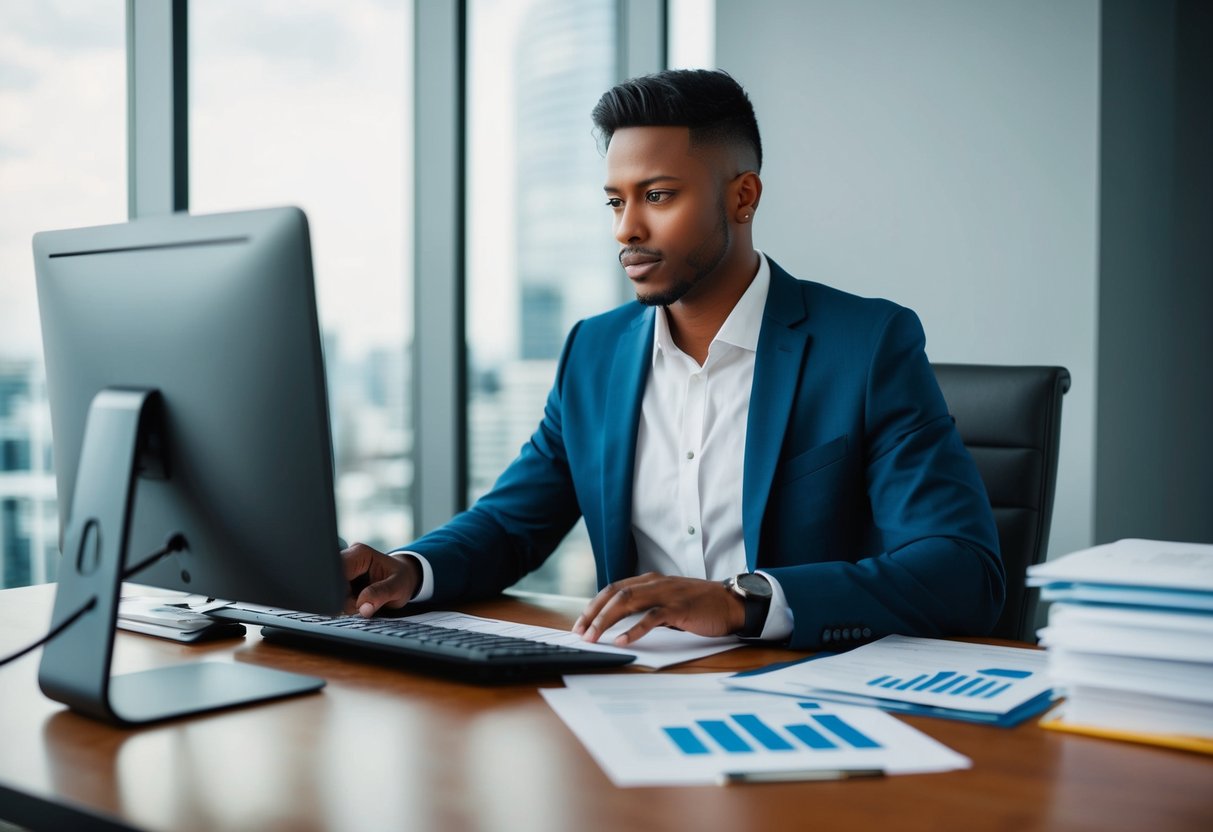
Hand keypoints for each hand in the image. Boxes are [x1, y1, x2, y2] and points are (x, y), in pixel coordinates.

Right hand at [341, 542, 421, 617]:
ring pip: (333, 593)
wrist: (403, 579)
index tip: (356, 602)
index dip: (343, 590)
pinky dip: (347, 604)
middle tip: (364, 603)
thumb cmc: (401, 579)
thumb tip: (363, 608)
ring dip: (347, 603)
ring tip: (364, 601)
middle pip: (333, 584)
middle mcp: (348, 558)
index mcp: (360, 553)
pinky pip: (336, 598)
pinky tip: (358, 601)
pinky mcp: (341, 581)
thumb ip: (381, 594)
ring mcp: (343, 570)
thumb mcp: (397, 587)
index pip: (338, 571)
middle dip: (346, 599)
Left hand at [571, 573, 745, 646]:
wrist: (731, 604)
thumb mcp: (668, 602)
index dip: (594, 605)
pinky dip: (634, 629)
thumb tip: (620, 624)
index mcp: (650, 581)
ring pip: (628, 601)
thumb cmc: (699, 606)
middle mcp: (655, 583)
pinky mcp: (679, 608)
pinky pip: (652, 617)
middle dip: (594, 613)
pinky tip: (622, 640)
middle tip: (580, 632)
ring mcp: (667, 594)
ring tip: (594, 637)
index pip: (613, 589)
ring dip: (607, 620)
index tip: (580, 623)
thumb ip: (647, 607)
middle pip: (615, 594)